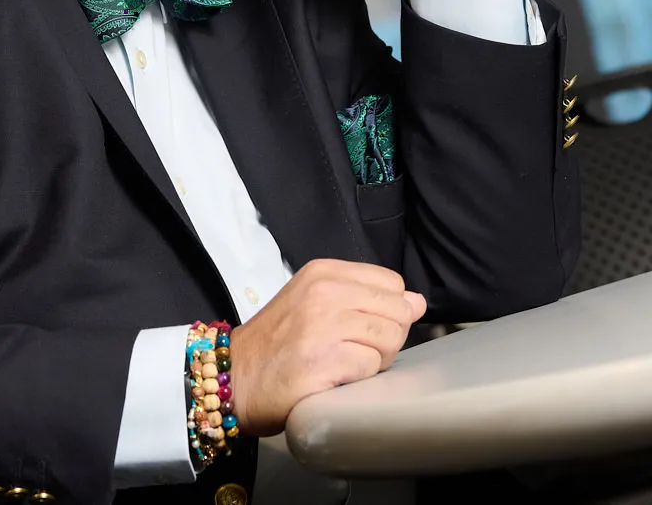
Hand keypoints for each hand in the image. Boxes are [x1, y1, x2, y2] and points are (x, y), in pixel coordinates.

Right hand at [226, 259, 425, 437]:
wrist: (234, 377)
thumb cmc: (278, 344)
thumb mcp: (316, 303)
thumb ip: (366, 298)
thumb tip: (417, 303)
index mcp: (324, 272)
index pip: (393, 284)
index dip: (387, 311)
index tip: (362, 327)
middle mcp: (324, 293)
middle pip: (397, 311)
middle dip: (386, 338)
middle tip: (353, 350)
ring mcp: (322, 326)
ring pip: (389, 339)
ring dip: (374, 361)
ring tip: (343, 364)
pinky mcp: (322, 361)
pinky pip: (371, 367)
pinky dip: (359, 379)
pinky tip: (334, 378)